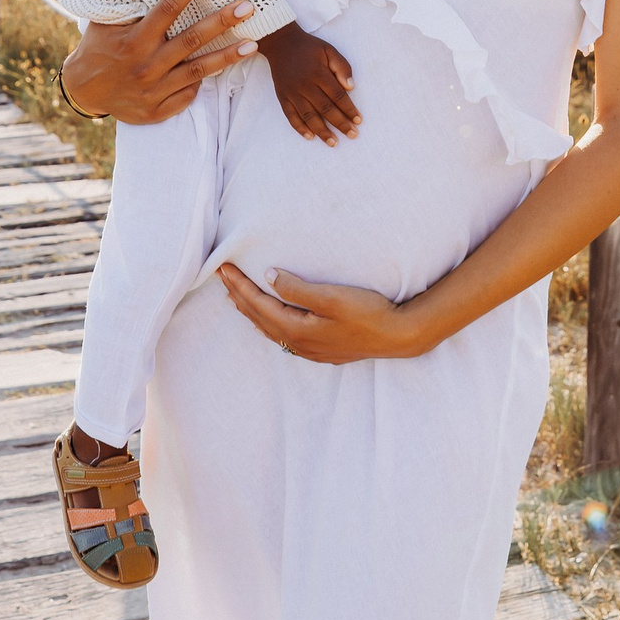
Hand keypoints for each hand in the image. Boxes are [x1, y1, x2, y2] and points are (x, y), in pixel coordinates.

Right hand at [59, 0, 254, 125]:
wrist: (83, 90)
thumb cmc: (99, 47)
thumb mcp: (106, 22)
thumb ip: (128, 3)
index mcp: (134, 40)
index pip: (167, 8)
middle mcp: (146, 65)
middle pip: (191, 40)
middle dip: (222, 22)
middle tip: (247, 6)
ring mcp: (153, 90)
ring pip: (198, 71)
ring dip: (227, 57)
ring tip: (253, 43)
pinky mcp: (157, 111)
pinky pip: (187, 95)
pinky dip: (201, 83)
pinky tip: (222, 70)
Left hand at [216, 263, 428, 363]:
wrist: (397, 336)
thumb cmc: (367, 313)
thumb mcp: (332, 297)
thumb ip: (297, 288)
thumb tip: (268, 277)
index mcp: (296, 329)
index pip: (258, 304)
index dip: (239, 286)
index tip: (223, 268)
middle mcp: (298, 343)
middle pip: (259, 318)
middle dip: (239, 297)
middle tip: (222, 278)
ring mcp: (309, 350)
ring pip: (269, 329)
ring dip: (251, 312)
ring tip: (236, 297)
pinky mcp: (321, 350)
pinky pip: (283, 336)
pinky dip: (268, 323)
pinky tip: (269, 320)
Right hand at [257, 22, 360, 142]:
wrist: (281, 43)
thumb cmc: (309, 48)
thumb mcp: (329, 50)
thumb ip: (342, 67)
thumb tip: (351, 87)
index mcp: (318, 73)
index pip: (338, 96)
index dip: (349, 109)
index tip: (359, 121)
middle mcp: (305, 85)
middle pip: (325, 109)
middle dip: (340, 124)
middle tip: (352, 135)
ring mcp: (292, 92)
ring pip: (308, 116)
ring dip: (322, 131)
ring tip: (333, 142)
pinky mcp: (282, 97)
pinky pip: (290, 116)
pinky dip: (300, 128)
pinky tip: (310, 136)